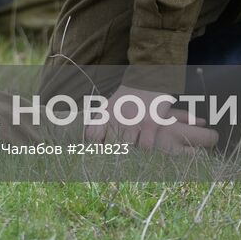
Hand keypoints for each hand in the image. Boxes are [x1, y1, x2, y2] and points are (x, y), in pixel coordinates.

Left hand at [83, 85, 218, 153]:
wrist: (147, 79)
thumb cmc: (127, 97)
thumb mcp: (109, 105)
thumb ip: (100, 121)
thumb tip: (90, 142)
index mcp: (104, 114)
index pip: (92, 137)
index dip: (94, 148)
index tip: (99, 154)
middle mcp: (116, 118)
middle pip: (109, 146)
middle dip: (112, 155)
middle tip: (117, 160)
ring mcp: (133, 121)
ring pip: (126, 148)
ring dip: (129, 154)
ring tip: (132, 156)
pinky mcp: (150, 122)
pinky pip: (144, 146)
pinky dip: (144, 150)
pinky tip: (145, 147)